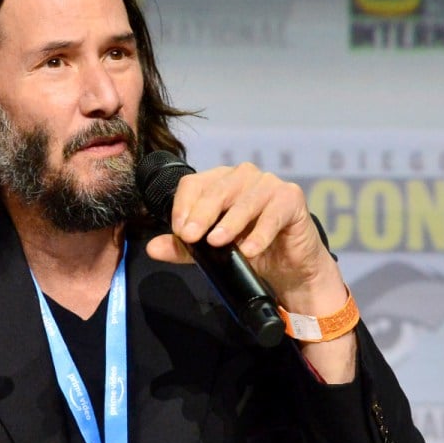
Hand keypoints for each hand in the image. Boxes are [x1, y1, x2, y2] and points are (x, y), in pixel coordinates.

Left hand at [144, 162, 343, 314]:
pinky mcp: (291, 197)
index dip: (183, 206)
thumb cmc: (250, 248)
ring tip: (217, 243)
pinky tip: (249, 250)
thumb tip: (152, 248)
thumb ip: (183, 248)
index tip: (179, 232)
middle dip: (201, 214)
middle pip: (216, 189)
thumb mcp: (211, 251)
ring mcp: (268, 184)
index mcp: (219, 182)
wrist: (289, 266)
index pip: (193, 184)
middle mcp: (243, 176)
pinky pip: (273, 213)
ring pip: (245, 200)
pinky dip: (260, 233)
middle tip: (190, 237)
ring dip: (230, 223)